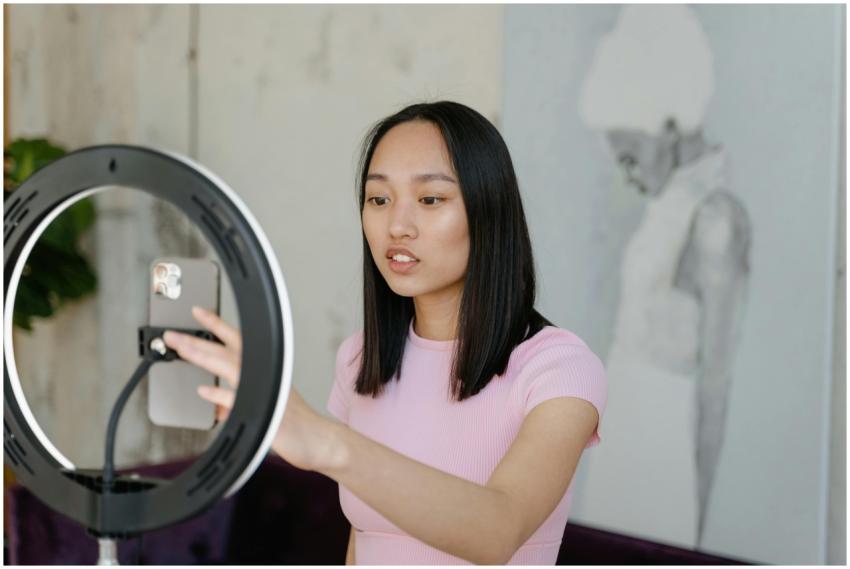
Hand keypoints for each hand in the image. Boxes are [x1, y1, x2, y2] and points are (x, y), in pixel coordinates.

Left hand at [162, 307, 338, 471]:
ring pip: (230, 368)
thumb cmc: (296, 424)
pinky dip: (220, 396)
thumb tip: (218, 405)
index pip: (237, 341)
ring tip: (183, 350)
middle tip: (174, 335)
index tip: (198, 312)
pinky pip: (237, 401)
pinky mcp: (263, 411)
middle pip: (227, 352)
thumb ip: (238, 403)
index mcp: (264, 371)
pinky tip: (205, 392)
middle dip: (198, 341)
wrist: (317, 441)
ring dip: (205, 357)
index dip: (217, 325)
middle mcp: (264, 377)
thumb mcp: (264, 407)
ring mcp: (264, 392)